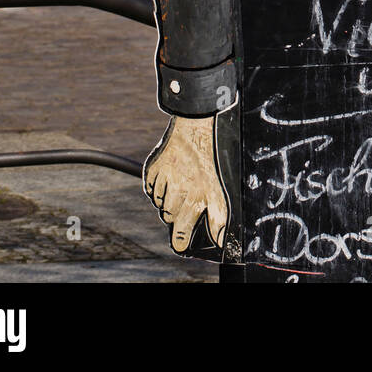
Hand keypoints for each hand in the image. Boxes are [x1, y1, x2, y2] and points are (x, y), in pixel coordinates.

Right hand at [143, 115, 228, 253]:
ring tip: (180, 188)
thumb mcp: (221, 189)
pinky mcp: (152, 169)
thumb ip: (219, 217)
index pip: (181, 231)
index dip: (180, 240)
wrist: (198, 126)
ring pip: (159, 203)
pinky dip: (156, 187)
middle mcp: (176, 192)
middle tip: (185, 205)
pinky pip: (149, 188)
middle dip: (176, 216)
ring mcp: (162, 180)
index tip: (179, 245)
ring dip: (167, 201)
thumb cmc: (213, 158)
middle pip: (169, 217)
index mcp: (194, 199)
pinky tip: (168, 179)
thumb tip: (220, 240)